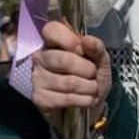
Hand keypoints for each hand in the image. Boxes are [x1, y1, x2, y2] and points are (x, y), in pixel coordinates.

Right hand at [31, 20, 110, 134]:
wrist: (89, 108)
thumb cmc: (92, 79)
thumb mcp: (101, 63)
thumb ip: (97, 49)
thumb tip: (87, 40)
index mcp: (54, 44)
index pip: (51, 30)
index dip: (68, 39)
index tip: (82, 49)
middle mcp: (41, 58)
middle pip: (63, 59)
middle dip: (87, 69)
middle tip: (93, 75)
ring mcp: (37, 78)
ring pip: (68, 82)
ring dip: (89, 87)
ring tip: (92, 89)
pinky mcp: (39, 98)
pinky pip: (66, 98)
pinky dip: (83, 100)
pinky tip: (86, 99)